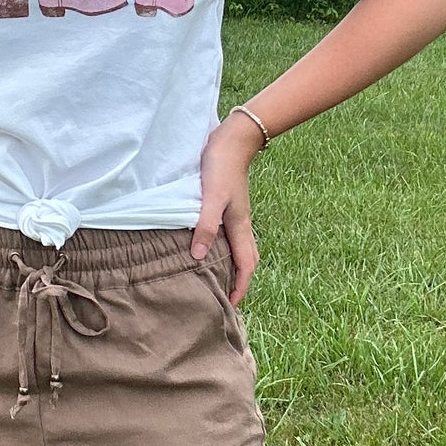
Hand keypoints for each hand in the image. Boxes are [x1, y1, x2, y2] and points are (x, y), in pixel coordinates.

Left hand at [190, 112, 263, 307]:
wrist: (232, 139)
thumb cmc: (221, 167)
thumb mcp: (211, 198)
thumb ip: (205, 226)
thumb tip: (198, 257)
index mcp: (239, 226)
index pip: (246, 265)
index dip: (241, 287)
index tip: (231, 305)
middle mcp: (241, 223)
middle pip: (247, 259)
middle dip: (240, 281)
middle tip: (227, 299)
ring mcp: (236, 214)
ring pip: (239, 248)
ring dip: (234, 266)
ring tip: (219, 279)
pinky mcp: (229, 205)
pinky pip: (230, 235)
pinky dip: (226, 249)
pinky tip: (211, 248)